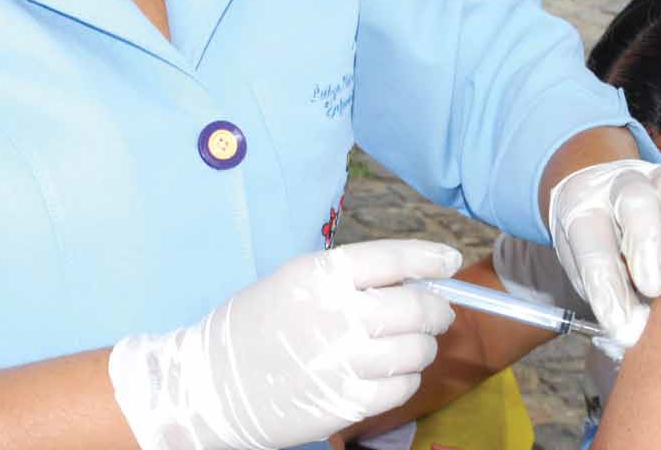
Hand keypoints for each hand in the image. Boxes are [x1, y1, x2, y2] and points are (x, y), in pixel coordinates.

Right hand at [108, 240, 461, 449]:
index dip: (430, 258)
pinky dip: (407, 378)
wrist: (210, 385)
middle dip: (438, 310)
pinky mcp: (346, 403)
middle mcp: (338, 315)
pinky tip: (392, 372)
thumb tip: (412, 280)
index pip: (394, 258)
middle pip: (417, 308)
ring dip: (424, 345)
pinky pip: (402, 387)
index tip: (449, 260)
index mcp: (322, 276)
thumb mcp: (295, 281)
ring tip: (409, 344)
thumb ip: (350, 277)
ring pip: (417, 350)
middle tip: (437, 312)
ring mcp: (344, 362)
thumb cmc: (254, 325)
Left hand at [549, 160, 660, 345]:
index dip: (607, 288)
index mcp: (581, 207)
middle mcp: (620, 185)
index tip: (620, 326)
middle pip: (636, 202)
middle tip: (653, 288)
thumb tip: (634, 331)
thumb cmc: (598, 239)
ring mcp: (659, 181)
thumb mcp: (586, 267)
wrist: (606, 192)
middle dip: (647, 245)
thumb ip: (608, 294)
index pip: (592, 245)